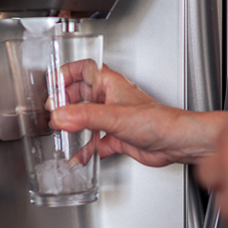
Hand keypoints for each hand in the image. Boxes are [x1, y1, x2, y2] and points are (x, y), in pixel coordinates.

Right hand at [50, 61, 227, 166]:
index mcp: (110, 83)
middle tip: (52, 113)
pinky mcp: (117, 137)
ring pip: (86, 119)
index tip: (51, 86)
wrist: (175, 142)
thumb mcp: (114, 116)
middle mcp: (110, 98)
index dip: (65, 75)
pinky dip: (85, 150)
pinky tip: (77, 158)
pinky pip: (94, 142)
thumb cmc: (156, 121)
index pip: (82, 70)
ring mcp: (113, 118)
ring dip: (73, 126)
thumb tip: (59, 116)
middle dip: (64, 104)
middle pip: (80, 95)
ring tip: (60, 132)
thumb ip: (84, 117)